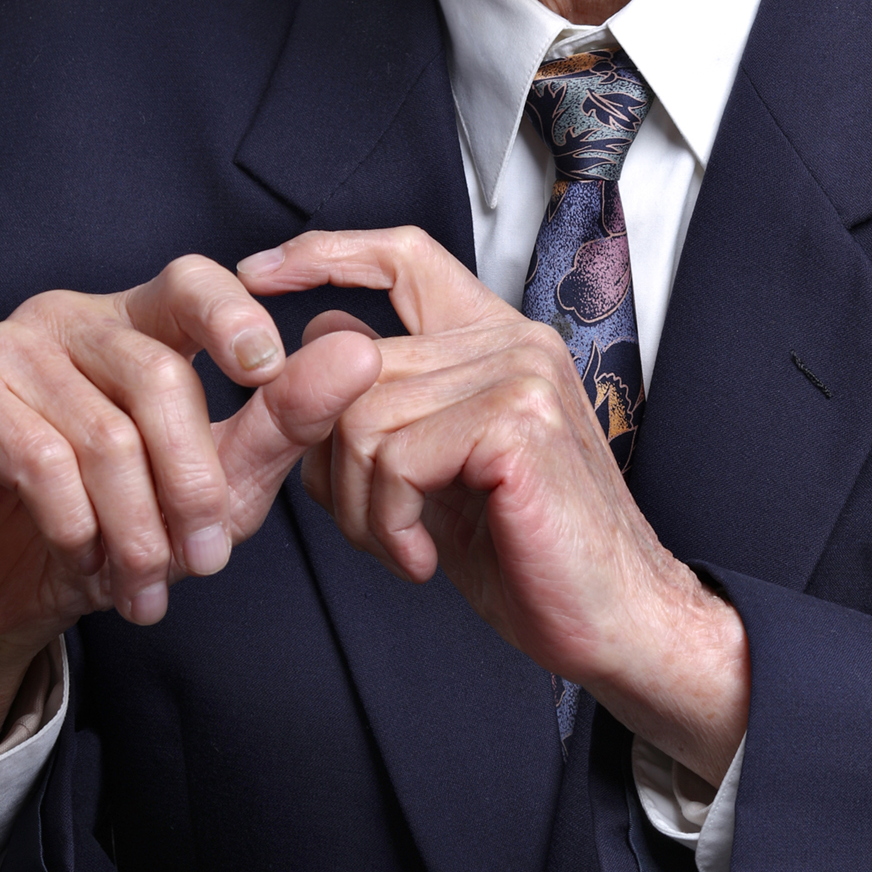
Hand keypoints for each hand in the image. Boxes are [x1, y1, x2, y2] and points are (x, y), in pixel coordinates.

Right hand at [0, 255, 381, 754]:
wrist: (0, 600)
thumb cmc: (113, 530)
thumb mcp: (217, 483)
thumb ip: (282, 420)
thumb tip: (356, 353)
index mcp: (135, 321)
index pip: (193, 282)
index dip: (234, 317)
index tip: (265, 371)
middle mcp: (68, 319)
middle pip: (158, 375)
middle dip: (193, 483)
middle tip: (208, 559)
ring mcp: (5, 349)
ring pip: (105, 432)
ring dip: (137, 527)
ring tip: (145, 582)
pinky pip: (40, 459)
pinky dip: (77, 527)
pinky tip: (82, 560)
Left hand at [243, 227, 749, 785]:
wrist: (614, 618)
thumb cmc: (527, 554)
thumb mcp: (435, 474)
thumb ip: (381, 410)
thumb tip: (308, 345)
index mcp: (495, 340)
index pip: (403, 255)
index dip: (325, 253)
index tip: (256, 273)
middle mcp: (511, 341)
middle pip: (351, 362)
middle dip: (331, 460)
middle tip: (376, 529)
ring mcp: (518, 374)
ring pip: (360, 414)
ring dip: (360, 506)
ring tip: (404, 547)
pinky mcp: (516, 422)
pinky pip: (393, 457)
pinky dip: (388, 522)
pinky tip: (424, 559)